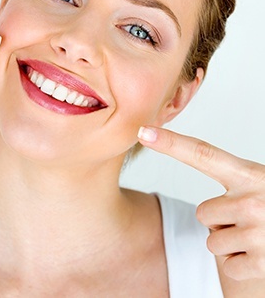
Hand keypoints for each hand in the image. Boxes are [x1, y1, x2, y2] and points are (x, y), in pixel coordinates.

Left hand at [137, 126, 264, 280]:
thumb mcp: (258, 184)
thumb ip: (233, 179)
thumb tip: (197, 182)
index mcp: (251, 175)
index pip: (203, 155)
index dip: (170, 143)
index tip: (144, 131)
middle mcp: (254, 200)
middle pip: (203, 213)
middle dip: (220, 220)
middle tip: (250, 219)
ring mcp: (259, 233)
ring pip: (213, 242)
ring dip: (231, 243)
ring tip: (258, 236)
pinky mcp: (264, 263)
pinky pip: (228, 265)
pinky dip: (241, 264)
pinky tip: (261, 255)